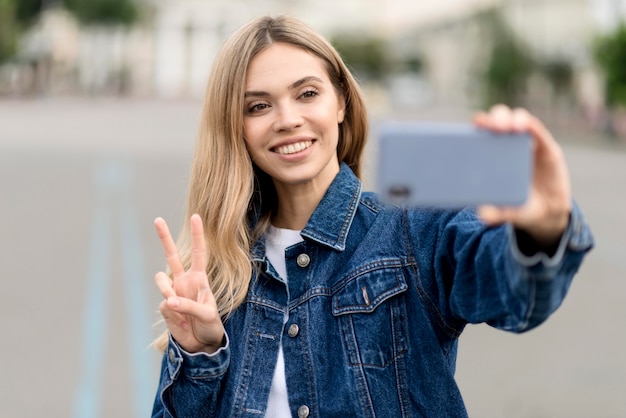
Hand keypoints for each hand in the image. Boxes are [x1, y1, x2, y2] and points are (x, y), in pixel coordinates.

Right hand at [154, 214, 224, 353]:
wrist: (201, 344)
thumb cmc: (210, 325)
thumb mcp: (207, 315)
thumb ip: (190, 306)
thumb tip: (169, 300)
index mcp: (200, 279)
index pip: (199, 253)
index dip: (198, 235)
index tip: (196, 216)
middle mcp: (184, 281)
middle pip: (172, 255)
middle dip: (164, 237)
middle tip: (157, 219)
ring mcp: (173, 292)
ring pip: (161, 279)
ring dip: (167, 289)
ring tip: (178, 306)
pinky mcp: (164, 305)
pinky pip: (163, 303)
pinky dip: (171, 312)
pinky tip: (180, 321)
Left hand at [473, 105, 571, 247]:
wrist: (548, 213)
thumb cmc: (520, 208)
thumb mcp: (509, 213)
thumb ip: (497, 213)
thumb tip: (482, 215)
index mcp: (492, 157)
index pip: (482, 132)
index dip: (478, 125)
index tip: (474, 126)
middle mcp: (508, 145)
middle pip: (498, 120)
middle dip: (493, 119)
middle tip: (491, 126)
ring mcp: (527, 144)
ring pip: (518, 120)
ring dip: (512, 119)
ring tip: (510, 128)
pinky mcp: (546, 147)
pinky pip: (538, 130)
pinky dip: (530, 125)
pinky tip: (525, 127)